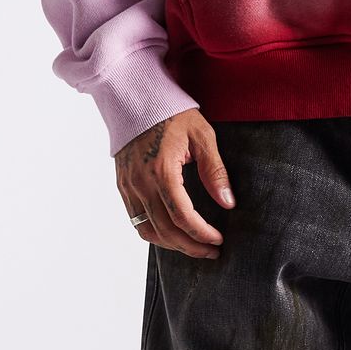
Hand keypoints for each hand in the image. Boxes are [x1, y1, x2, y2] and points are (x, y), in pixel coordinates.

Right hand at [114, 108, 235, 257]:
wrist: (137, 98)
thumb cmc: (173, 113)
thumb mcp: (202, 136)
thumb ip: (215, 170)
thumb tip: (228, 202)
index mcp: (162, 171)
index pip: (182, 216)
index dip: (201, 234)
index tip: (218, 241)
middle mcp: (141, 183)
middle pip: (165, 230)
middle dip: (190, 246)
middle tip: (212, 251)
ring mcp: (129, 186)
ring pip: (148, 230)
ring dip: (172, 244)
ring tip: (194, 245)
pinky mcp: (123, 186)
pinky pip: (136, 220)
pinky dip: (154, 233)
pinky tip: (171, 233)